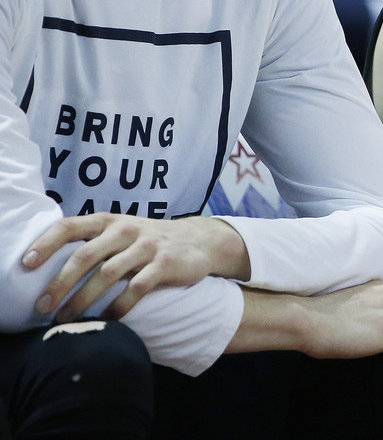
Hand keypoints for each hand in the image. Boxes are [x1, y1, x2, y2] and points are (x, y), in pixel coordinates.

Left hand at [23, 214, 247, 321]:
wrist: (198, 240)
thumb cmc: (146, 241)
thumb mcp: (120, 232)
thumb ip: (91, 242)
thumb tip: (46, 269)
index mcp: (109, 221)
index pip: (70, 226)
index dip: (46, 243)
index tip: (26, 265)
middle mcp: (126, 230)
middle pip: (85, 255)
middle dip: (60, 283)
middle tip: (42, 307)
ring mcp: (147, 246)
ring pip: (108, 274)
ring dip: (83, 300)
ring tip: (67, 319)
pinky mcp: (166, 264)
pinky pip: (137, 288)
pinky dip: (119, 307)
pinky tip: (108, 320)